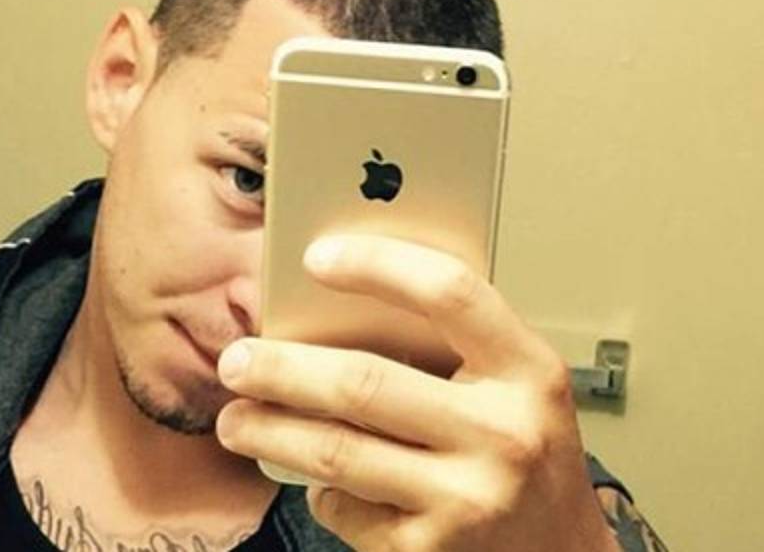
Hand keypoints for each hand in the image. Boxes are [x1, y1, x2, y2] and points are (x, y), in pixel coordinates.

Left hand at [214, 235, 619, 551]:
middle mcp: (504, 434)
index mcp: (529, 372)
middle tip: (236, 360)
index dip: (377, 265)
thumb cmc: (525, 457)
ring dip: (267, 431)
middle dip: (280, 369)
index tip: (316, 256)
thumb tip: (330, 306)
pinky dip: (320, 490)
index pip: (450, 294)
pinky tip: (317, 479)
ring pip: (334, 451)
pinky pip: (343, 507)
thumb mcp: (512, 388)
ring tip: (234, 420)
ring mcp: (467, 500)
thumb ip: (448, 345)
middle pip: (363, 383)